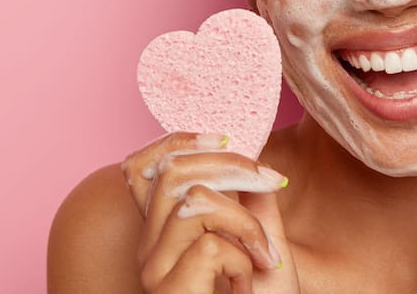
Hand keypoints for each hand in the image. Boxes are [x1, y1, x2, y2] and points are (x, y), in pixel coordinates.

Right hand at [121, 133, 300, 293]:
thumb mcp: (261, 244)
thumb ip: (252, 202)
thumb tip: (251, 154)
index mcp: (163, 232)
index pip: (144, 168)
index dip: (181, 140)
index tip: (227, 137)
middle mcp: (149, 249)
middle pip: (174, 173)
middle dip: (232, 166)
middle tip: (273, 183)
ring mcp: (154, 270)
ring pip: (196, 202)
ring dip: (246, 223)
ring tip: (263, 257)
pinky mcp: (168, 289)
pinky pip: (210, 244)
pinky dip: (243, 259)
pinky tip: (248, 284)